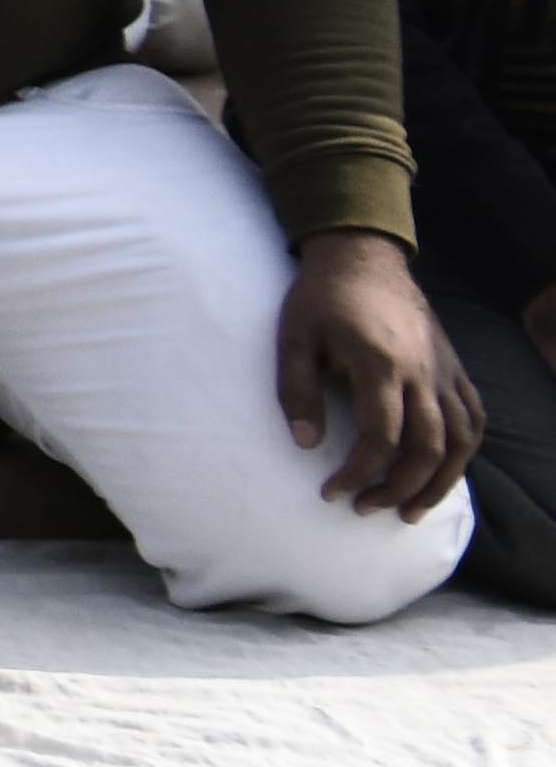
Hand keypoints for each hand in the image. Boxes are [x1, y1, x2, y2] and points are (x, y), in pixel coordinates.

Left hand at [279, 231, 482, 516]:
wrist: (363, 257)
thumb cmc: (320, 299)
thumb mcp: (293, 339)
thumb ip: (296, 391)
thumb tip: (305, 444)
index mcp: (380, 364)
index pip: (381, 436)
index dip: (359, 473)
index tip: (332, 493)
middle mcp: (422, 371)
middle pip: (429, 447)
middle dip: (399, 488)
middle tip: (367, 509)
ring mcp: (444, 369)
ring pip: (462, 438)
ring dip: (441, 481)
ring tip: (412, 509)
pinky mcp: (454, 366)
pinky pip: (474, 416)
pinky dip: (465, 449)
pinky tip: (445, 471)